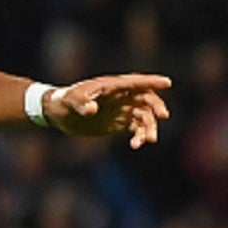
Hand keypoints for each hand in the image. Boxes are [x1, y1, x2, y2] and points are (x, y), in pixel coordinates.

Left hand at [45, 74, 172, 147]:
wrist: (59, 113)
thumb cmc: (65, 101)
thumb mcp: (71, 100)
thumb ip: (82, 103)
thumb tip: (92, 109)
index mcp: (112, 86)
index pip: (136, 82)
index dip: (152, 82)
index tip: (168, 83)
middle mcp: (121, 96)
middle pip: (146, 98)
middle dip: (156, 106)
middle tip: (162, 116)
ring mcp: (121, 109)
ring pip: (143, 115)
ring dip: (149, 126)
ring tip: (149, 140)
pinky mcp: (118, 123)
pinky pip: (135, 128)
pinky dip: (139, 135)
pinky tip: (136, 145)